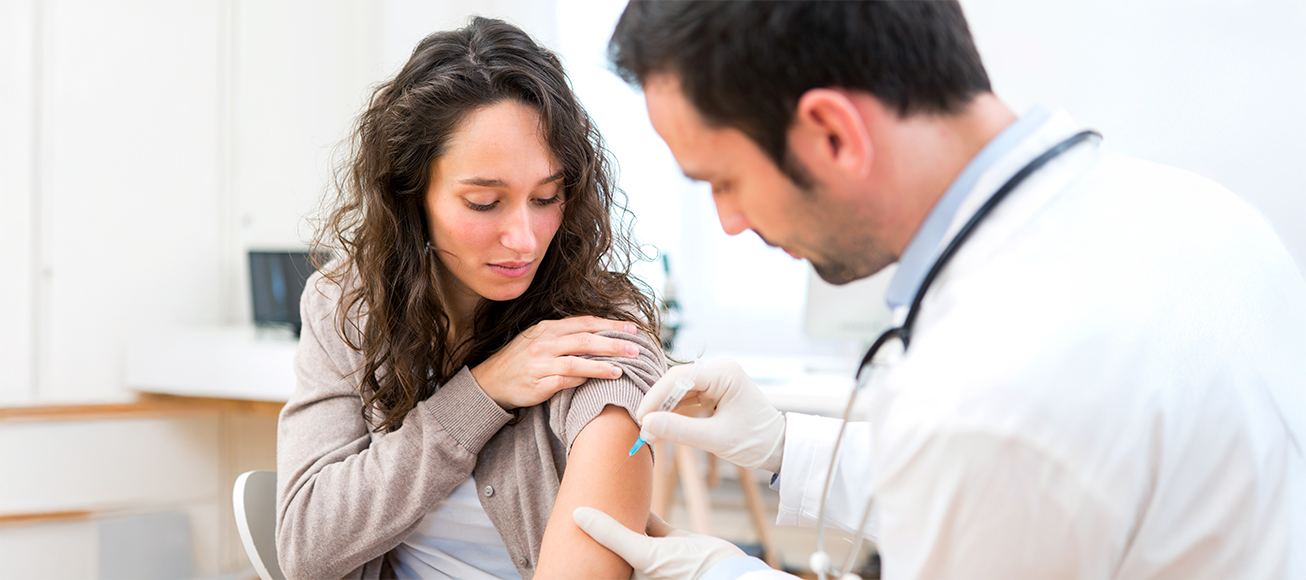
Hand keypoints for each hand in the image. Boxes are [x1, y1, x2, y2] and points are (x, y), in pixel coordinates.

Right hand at [471, 316, 640, 408]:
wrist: (491, 381)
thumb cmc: (521, 360)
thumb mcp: (540, 339)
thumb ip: (566, 335)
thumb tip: (599, 335)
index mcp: (548, 329)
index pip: (585, 323)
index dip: (610, 325)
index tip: (632, 329)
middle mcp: (545, 343)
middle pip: (585, 340)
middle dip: (613, 344)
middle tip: (635, 349)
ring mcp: (540, 363)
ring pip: (576, 361)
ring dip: (601, 365)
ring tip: (621, 369)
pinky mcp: (537, 384)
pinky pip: (563, 381)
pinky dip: (581, 381)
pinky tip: (596, 383)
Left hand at [573, 507, 746, 579]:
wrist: (727, 572)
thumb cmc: (685, 572)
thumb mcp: (642, 554)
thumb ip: (611, 534)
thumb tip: (577, 514)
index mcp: (626, 575)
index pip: (597, 557)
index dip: (582, 538)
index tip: (566, 514)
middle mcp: (637, 566)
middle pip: (611, 541)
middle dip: (599, 522)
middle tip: (581, 497)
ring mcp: (654, 552)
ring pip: (629, 528)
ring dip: (620, 511)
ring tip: (602, 489)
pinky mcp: (670, 539)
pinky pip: (650, 521)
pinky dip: (642, 507)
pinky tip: (633, 491)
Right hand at [636, 359, 785, 471]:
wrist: (778, 448)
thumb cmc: (754, 442)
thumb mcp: (715, 439)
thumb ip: (680, 430)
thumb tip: (647, 424)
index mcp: (725, 373)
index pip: (680, 377)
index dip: (656, 397)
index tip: (642, 419)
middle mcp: (720, 370)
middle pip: (676, 382)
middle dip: (658, 405)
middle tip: (643, 428)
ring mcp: (716, 380)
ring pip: (679, 390)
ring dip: (664, 410)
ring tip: (650, 432)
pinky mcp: (714, 392)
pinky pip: (687, 398)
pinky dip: (674, 413)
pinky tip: (663, 427)